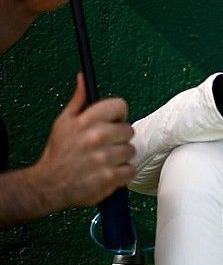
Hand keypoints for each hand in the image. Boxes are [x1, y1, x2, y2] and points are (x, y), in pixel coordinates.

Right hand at [31, 73, 134, 209]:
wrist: (48, 186)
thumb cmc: (58, 154)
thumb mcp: (63, 123)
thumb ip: (79, 100)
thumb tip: (83, 78)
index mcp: (86, 121)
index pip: (120, 105)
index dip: (117, 115)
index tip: (111, 122)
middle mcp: (97, 137)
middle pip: (129, 130)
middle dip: (119, 138)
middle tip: (104, 145)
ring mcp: (104, 158)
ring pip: (130, 150)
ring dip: (120, 157)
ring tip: (103, 160)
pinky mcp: (110, 177)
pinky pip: (130, 170)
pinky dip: (122, 174)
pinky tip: (107, 172)